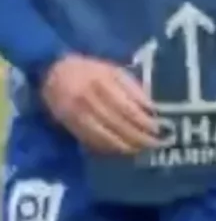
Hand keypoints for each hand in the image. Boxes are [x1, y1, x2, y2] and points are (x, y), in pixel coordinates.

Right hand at [39, 55, 158, 155]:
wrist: (53, 72)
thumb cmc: (91, 71)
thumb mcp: (113, 71)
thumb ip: (133, 88)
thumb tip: (151, 109)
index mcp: (100, 82)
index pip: (126, 107)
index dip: (143, 121)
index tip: (157, 128)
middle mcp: (87, 99)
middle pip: (117, 123)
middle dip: (139, 136)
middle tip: (155, 143)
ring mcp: (76, 113)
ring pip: (104, 136)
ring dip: (126, 146)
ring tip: (142, 149)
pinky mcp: (69, 124)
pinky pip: (92, 140)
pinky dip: (109, 147)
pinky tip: (123, 149)